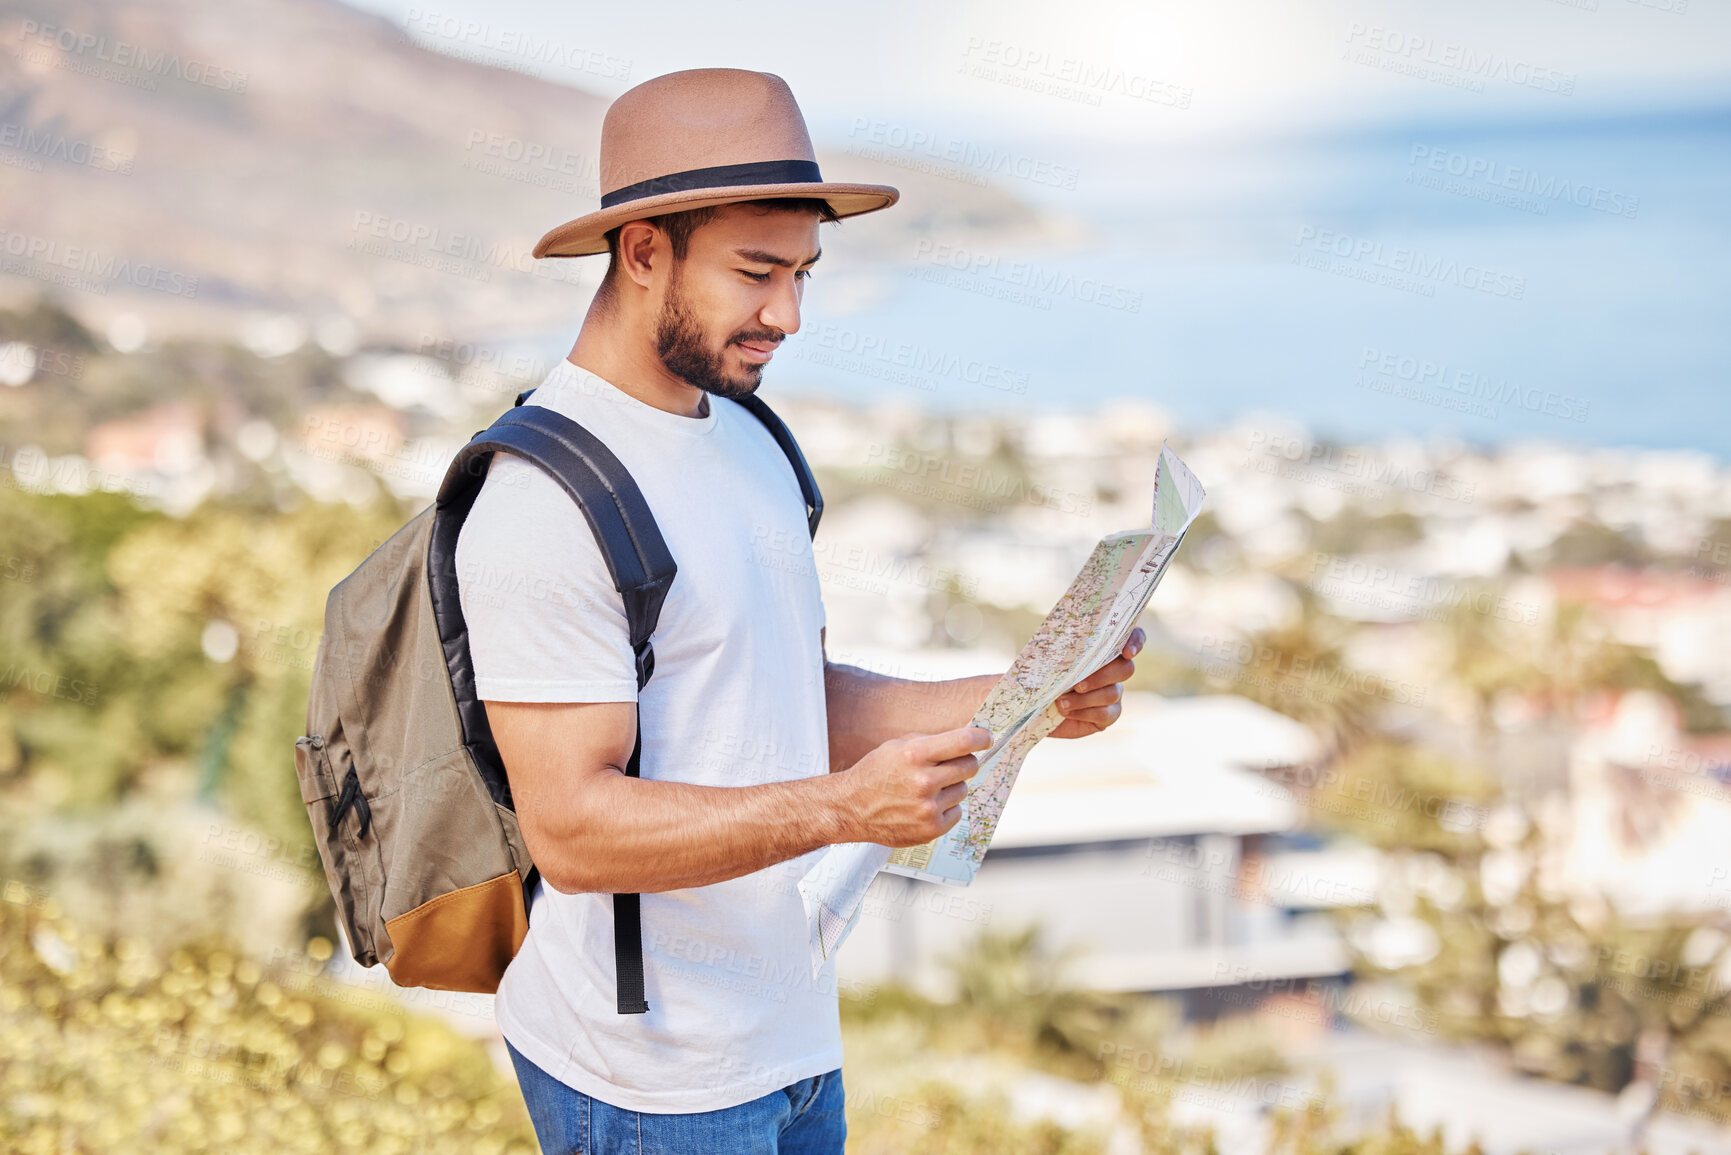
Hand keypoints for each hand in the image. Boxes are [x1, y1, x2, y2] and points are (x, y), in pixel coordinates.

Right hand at [838, 724, 992, 846]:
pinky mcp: (931, 828)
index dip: (981, 737)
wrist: (851, 808)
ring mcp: (929, 808)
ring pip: (963, 789)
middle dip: (963, 762)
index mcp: (915, 755)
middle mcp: (924, 781)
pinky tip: (925, 805)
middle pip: (970, 765)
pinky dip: (946, 807)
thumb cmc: (876, 773)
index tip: (986, 738)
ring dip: (951, 786)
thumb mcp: (897, 746)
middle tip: (948, 765)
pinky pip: (956, 811)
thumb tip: (967, 739)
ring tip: (927, 788)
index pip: (964, 741)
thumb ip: (931, 742)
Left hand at [1050, 626, 1143, 738]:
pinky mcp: (1108, 716)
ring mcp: (1114, 694)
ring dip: (1085, 698)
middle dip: (1101, 676)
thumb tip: (1064, 648)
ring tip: (1061, 702)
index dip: (1135, 642)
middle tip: (1077, 684)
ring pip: (1112, 693)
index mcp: (1104, 649)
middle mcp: (1115, 671)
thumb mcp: (1050, 658)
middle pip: (1126, 669)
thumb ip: (1064, 649)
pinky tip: (1066, 711)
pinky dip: (1084, 712)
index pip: (1133, 637)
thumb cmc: (1044, 674)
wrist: (1037, 704)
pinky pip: (1105, 714)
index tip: (1126, 652)